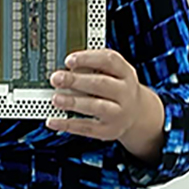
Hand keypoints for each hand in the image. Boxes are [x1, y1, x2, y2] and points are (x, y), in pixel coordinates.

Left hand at [47, 49, 164, 159]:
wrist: (136, 114)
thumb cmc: (116, 88)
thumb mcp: (112, 74)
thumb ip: (92, 68)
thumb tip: (64, 70)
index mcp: (125, 73)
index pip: (109, 60)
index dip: (88, 58)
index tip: (69, 60)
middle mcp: (125, 93)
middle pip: (102, 84)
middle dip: (76, 81)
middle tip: (56, 78)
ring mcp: (119, 113)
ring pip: (97, 107)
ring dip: (74, 102)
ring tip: (56, 99)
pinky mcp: (109, 130)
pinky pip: (87, 128)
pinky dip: (68, 124)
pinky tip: (53, 120)